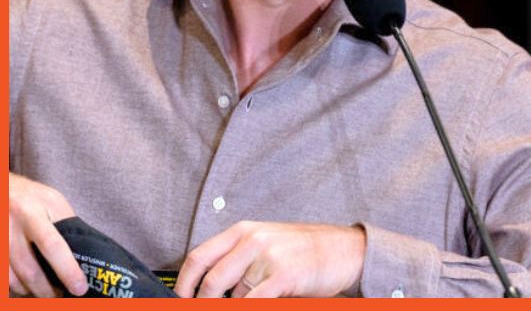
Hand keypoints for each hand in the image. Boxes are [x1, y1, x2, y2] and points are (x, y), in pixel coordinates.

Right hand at [8, 173, 87, 296]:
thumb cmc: (30, 196)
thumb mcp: (52, 202)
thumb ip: (65, 224)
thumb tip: (83, 255)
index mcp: (34, 211)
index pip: (53, 245)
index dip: (67, 270)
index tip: (79, 287)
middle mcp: (12, 225)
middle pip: (30, 269)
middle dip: (47, 289)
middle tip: (60, 296)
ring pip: (12, 278)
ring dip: (29, 291)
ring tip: (44, 292)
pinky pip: (2, 277)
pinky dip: (13, 286)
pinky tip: (24, 285)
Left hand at [174, 221, 365, 297]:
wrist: (347, 250)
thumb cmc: (306, 251)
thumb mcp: (268, 244)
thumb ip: (237, 259)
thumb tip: (206, 288)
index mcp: (244, 231)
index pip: (198, 258)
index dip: (183, 286)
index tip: (181, 301)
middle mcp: (253, 239)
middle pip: (211, 282)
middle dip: (205, 303)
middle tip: (208, 308)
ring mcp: (269, 257)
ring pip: (235, 296)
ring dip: (241, 303)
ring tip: (262, 295)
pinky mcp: (284, 275)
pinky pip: (253, 301)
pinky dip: (250, 306)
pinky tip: (262, 302)